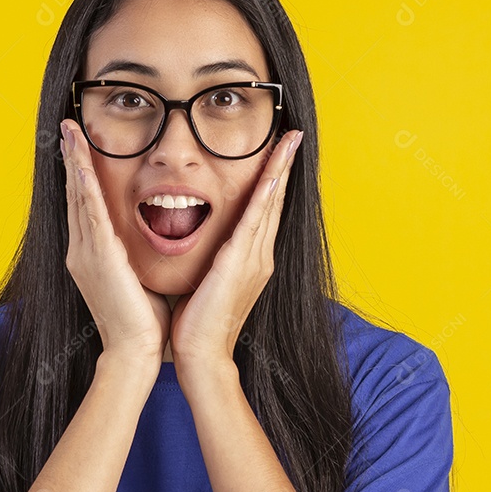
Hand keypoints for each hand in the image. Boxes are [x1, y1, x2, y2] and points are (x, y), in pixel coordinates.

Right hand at [59, 118, 170, 366]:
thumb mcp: (136, 278)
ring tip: (70, 132)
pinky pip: (90, 211)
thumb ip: (134, 256)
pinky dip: (83, 184)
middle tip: (67, 127)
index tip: (79, 148)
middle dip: (71, 159)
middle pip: (75, 194)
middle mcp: (82, 250)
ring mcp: (86, 252)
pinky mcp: (98, 256)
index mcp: (91, 255)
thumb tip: (149, 240)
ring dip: (73, 161)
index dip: (80, 175)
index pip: (85, 206)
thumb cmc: (142, 321)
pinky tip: (80, 162)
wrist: (134, 352)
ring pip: (78, 196)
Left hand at [170, 129, 303, 390]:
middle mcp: (259, 256)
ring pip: (269, 205)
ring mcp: (254, 260)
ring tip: (288, 142)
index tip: (279, 152)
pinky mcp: (240, 264)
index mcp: (251, 259)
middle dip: (283, 166)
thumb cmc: (198, 324)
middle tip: (292, 134)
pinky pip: (255, 222)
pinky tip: (272, 174)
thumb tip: (205, 244)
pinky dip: (265, 195)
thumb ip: (213, 259)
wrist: (201, 357)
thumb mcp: (208, 282)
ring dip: (279, 171)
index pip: (264, 210)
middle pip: (274, 201)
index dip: (273, 179)